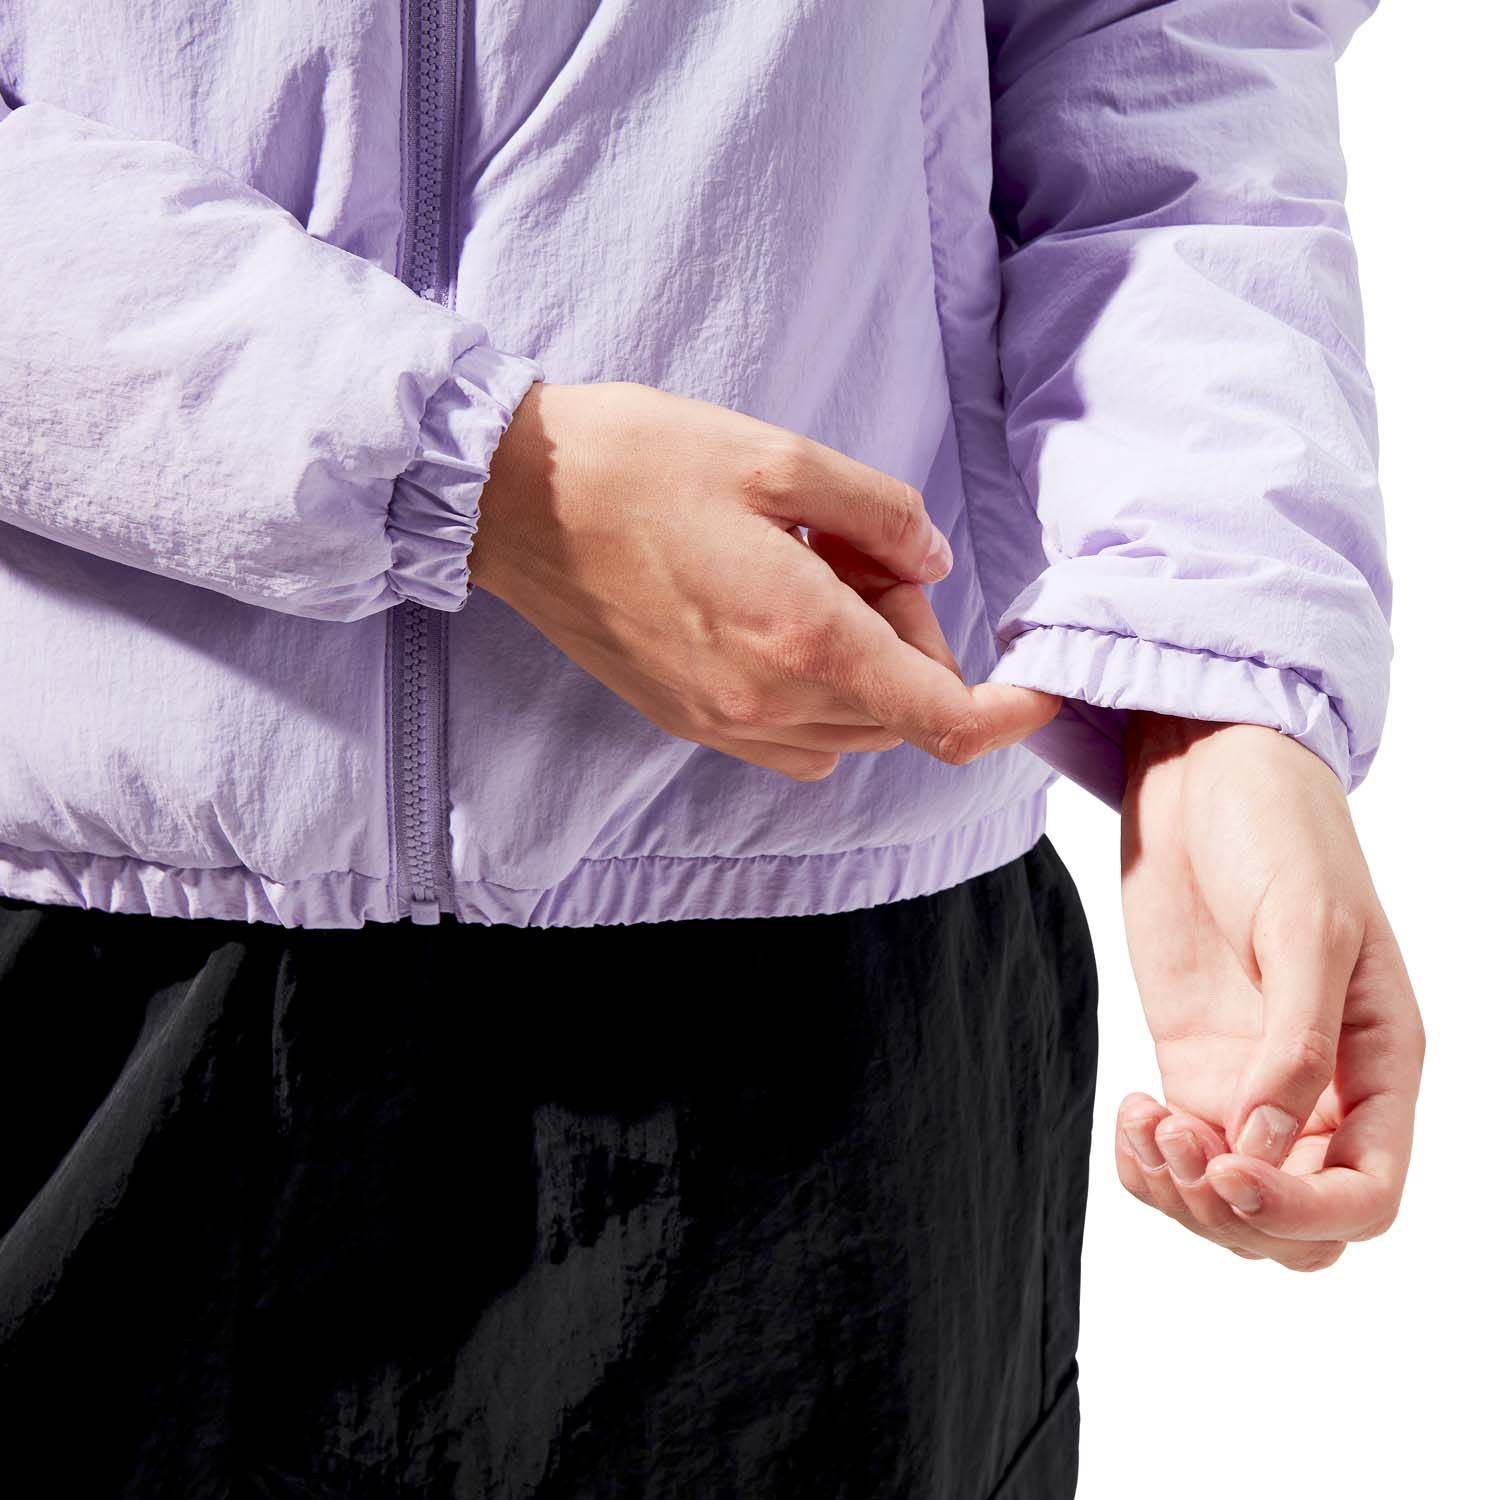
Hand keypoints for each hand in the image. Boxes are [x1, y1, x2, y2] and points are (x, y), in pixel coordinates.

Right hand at [469, 380, 1059, 779]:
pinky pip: (797, 739)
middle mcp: (768, 704)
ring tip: (808, 573)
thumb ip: (880, 513)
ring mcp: (724, 725)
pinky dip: (821, 691)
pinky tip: (778, 617)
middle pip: (899, 713)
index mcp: (802, 638)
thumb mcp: (778, 457)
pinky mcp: (690, 722)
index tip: (1040, 688)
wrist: (513, 504)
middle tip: (860, 552)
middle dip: (913, 642)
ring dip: (864, 665)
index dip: (1010, 714)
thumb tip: (932, 563)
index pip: (942, 718)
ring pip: (851, 729)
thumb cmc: (638, 464)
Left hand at [1113, 713, 1423, 1270]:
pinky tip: (1130, 1112)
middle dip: (1233, 1213)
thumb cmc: (1279, 834)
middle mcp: (1325, 1092)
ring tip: (1146, 1119)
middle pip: (1298, 1227)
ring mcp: (1252, 1085)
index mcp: (1381, 1066)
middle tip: (1177, 1136)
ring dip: (1182, 1193)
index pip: (1367, 1196)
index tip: (1229, 1170)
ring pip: (1232, 1206)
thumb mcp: (1304, 928)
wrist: (1208, 777)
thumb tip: (1263, 1148)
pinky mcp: (1193, 1065)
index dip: (1303, 1212)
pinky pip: (1178, 1159)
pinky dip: (1148, 1163)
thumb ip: (1295, 1042)